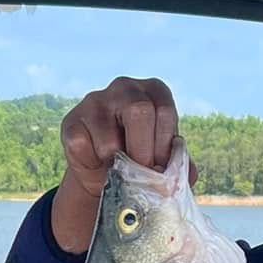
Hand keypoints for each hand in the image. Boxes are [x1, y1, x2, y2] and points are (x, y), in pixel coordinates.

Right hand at [52, 78, 194, 252]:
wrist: (103, 172)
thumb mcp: (164, 158)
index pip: (164, 112)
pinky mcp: (72, 121)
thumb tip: (190, 175)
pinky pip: (83, 147)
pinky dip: (93, 164)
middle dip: (143, 153)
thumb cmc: (140, 159)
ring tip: (118, 169)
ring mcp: (95, 101)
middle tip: (142, 174)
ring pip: (109, 140)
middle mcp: (125, 87)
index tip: (159, 168)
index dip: (164, 147)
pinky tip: (97, 162)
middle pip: (139, 112)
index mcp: (154, 90)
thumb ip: (180, 164)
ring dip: (116, 164)